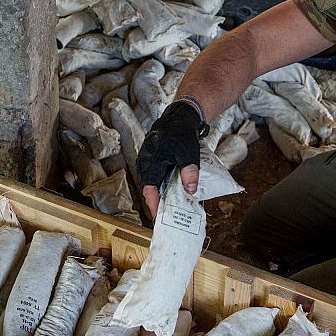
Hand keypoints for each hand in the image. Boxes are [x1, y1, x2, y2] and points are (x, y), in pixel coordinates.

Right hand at [137, 99, 205, 214]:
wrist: (180, 117)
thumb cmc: (181, 134)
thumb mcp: (188, 153)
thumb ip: (189, 172)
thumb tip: (190, 190)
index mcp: (151, 161)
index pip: (149, 189)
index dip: (153, 204)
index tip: (158, 218)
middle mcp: (146, 163)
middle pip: (150, 189)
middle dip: (157, 203)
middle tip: (166, 218)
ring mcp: (148, 161)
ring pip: (153, 184)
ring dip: (160, 195)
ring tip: (169, 209)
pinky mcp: (153, 161)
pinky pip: (156, 178)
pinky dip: (162, 187)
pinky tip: (172, 194)